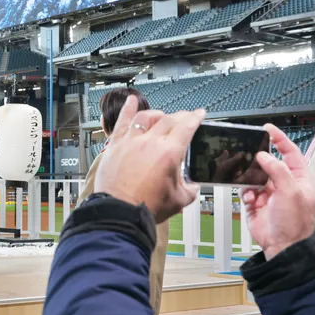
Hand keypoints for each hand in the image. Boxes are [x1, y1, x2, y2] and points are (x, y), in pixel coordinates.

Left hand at [94, 96, 202, 222]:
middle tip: (185, 117)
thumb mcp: (179, 200)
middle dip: (180, 116)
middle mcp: (150, 142)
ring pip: (146, 118)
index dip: (196, 117)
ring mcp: (131, 142)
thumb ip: (189, 190)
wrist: (119, 213)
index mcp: (169, 152)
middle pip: (168, 119)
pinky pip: (122, 122)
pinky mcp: (115, 146)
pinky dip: (127, 110)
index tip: (199, 113)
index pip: (187, 126)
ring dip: (157, 114)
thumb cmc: (146, 207)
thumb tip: (192, 187)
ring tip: (162, 116)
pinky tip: (131, 101)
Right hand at [240, 124, 314, 259]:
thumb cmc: (295, 223)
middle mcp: (283, 184)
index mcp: (299, 179)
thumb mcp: (291, 192)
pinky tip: (250, 198)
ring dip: (250, 178)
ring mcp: (268, 193)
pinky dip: (245, 192)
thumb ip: (277, 171)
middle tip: (250, 155)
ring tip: (252, 184)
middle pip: (268, 162)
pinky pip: (245, 190)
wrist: (281, 245)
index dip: (280, 139)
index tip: (268, 129)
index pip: (290, 152)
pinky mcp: (255, 202)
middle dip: (258, 160)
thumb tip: (263, 156)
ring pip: (253, 175)